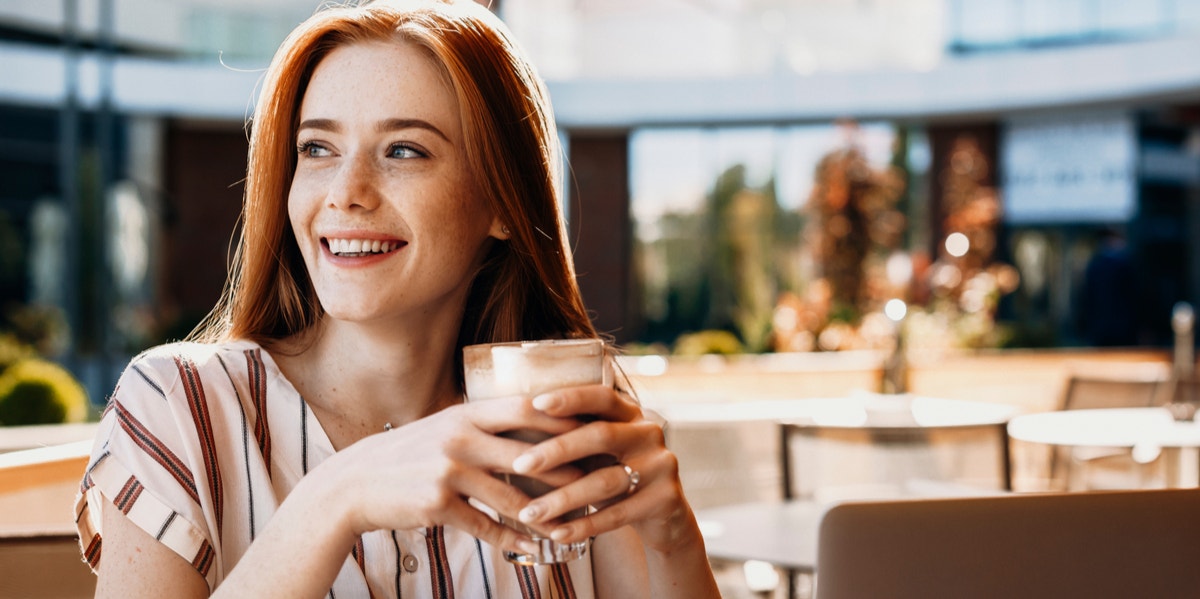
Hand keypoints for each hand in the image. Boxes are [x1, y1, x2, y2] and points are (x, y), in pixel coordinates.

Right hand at [312, 397, 580, 555]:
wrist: (356, 483)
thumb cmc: (409, 453)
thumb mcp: (444, 426)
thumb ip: (483, 423)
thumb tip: (531, 412)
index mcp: (466, 414)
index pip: (526, 408)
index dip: (563, 416)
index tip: (596, 426)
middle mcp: (459, 438)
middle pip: (528, 454)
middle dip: (569, 469)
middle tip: (601, 480)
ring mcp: (448, 472)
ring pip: (511, 497)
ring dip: (546, 514)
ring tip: (575, 524)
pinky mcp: (437, 505)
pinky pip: (485, 525)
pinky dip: (512, 538)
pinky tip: (535, 546)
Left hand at [508, 385, 694, 553]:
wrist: (664, 515)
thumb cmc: (615, 474)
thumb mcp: (598, 451)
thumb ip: (573, 436)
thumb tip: (515, 427)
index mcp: (631, 413)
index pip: (602, 397)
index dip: (571, 398)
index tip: (536, 404)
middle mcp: (649, 433)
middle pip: (601, 436)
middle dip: (556, 450)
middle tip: (520, 465)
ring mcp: (662, 465)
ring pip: (605, 481)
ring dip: (563, 499)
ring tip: (529, 513)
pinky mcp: (665, 499)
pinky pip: (618, 514)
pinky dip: (583, 525)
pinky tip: (556, 533)